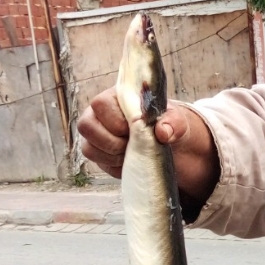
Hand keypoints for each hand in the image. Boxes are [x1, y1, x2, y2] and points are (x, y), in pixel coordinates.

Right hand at [77, 87, 220, 204]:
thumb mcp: (178, 122)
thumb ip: (173, 123)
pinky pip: (98, 163)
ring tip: (133, 153)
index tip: (134, 130)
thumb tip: (162, 132)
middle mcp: (101, 114)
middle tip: (133, 144)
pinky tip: (130, 161)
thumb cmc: (170, 126)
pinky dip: (115, 166)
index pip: (99, 104)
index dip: (115, 121)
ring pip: (88, 148)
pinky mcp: (100, 154)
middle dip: (112, 141)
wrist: (172, 147)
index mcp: (116, 97)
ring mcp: (97, 135)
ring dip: (113, 156)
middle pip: (86, 126)